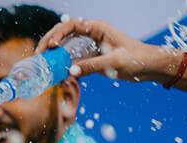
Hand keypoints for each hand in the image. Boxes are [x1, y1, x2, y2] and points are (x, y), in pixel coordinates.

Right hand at [37, 19, 173, 83]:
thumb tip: (70, 71)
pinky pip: (71, 59)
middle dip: (48, 42)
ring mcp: (89, 46)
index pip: (71, 25)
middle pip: (63, 33)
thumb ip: (92, 66)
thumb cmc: (136, 59)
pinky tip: (56, 74)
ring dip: (52, 54)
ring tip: (42, 64)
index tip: (50, 46)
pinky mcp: (90, 58)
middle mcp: (91, 35)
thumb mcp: (114, 63)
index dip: (58, 34)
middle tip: (38, 55)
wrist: (148, 66)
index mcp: (98, 28)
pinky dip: (61, 65)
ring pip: (65, 46)